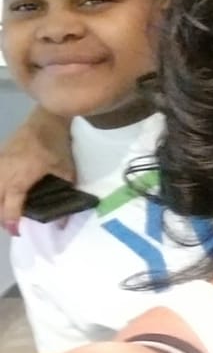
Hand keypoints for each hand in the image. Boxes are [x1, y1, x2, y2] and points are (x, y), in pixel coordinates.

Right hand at [0, 110, 75, 232]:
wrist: (45, 120)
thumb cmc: (57, 146)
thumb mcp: (67, 171)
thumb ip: (64, 194)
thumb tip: (62, 221)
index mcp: (19, 179)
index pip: (9, 206)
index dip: (11, 222)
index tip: (16, 231)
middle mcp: (3, 173)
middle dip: (0, 215)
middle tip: (11, 223)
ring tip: (6, 210)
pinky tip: (3, 194)